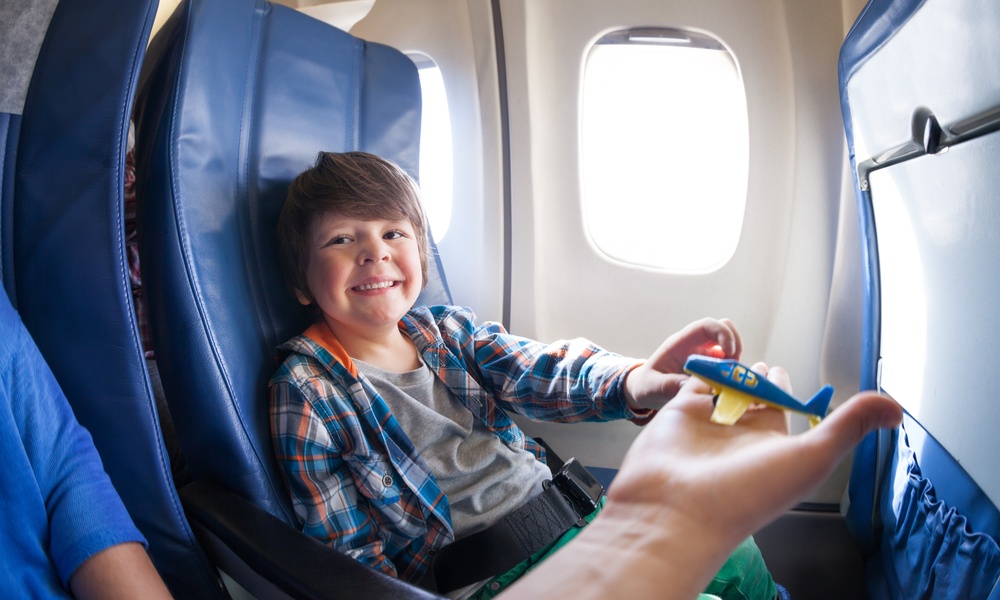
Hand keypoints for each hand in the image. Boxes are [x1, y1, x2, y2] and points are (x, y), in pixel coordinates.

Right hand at [506, 364, 901, 599]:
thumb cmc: (748, 493)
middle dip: (761, 381)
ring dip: (734, 373)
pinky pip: (695, 383)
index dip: (790, 391)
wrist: (678, 509)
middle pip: (755, 397)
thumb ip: (849, 426)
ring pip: (726, 388)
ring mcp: (709, 422)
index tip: (791, 377)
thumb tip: (895, 407)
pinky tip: (712, 359)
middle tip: (767, 367)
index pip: (786, 410)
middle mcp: (743, 435)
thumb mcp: (812, 458)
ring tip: (741, 361)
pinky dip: (703, 370)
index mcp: (774, 445)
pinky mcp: (680, 411)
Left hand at [625, 317, 741, 410]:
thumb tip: (688, 386)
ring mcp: (705, 355)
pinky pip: (729, 364)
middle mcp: (696, 345)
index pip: (706, 325)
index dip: (722, 333)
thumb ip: (669, 385)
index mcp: (681, 343)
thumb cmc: (648, 385)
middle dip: (735, 343)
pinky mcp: (711, 368)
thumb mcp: (654, 386)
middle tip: (735, 366)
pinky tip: (730, 386)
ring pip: (730, 345)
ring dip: (736, 360)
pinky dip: (734, 373)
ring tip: (732, 380)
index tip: (729, 353)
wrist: (647, 391)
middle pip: (724, 328)